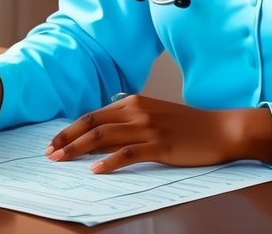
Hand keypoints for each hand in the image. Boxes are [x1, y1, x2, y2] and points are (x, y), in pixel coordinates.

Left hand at [44, 95, 271, 173]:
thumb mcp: (155, 116)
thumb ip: (130, 121)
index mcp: (134, 102)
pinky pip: (128, 153)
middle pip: (93, 123)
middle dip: (67, 139)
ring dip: (79, 149)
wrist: (221, 129)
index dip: (71, 129)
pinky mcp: (160, 145)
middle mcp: (137, 111)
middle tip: (49, 154)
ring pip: (104, 136)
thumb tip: (102, 135)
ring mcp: (148, 128)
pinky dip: (109, 162)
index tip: (54, 142)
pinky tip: (96, 170)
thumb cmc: (188, 126)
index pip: (93, 115)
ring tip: (62, 161)